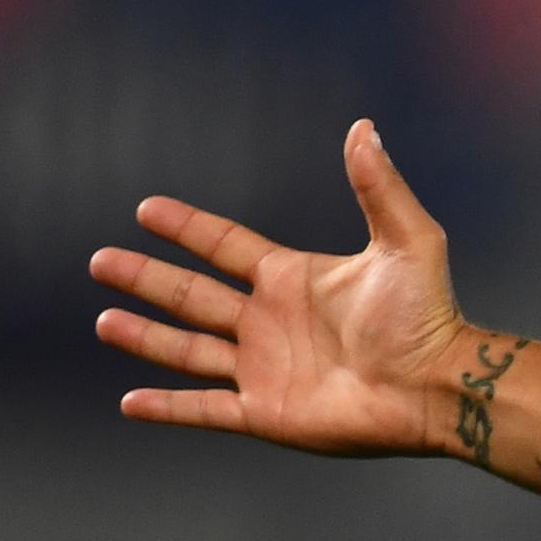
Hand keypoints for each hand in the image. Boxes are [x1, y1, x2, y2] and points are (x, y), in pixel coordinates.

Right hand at [92, 120, 471, 456]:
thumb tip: (364, 127)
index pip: (225, 246)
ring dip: (145, 337)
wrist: (438, 388)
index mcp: (293, 279)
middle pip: (193, 296)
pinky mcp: (267, 413)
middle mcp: (271, 322)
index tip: (146, 210)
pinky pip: (205, 409)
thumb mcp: (407, 242)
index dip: (187, 229)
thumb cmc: (429, 318)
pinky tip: (130, 402)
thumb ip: (378, 186)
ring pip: (188, 350)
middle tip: (101, 260)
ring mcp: (265, 369)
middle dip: (147, 278)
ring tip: (104, 319)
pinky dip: (168, 408)